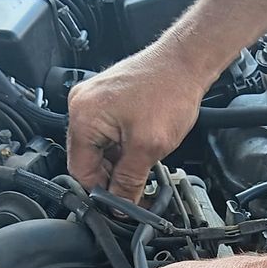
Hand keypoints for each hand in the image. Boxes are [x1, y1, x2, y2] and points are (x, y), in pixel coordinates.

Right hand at [67, 46, 208, 200]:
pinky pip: (107, 134)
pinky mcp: (107, 99)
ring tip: (143, 164)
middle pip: (88, 160)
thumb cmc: (169, 90)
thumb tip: (119, 205)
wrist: (186, 62)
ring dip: (119, 163)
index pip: (80, 171)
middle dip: (111, 177)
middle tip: (135, 189)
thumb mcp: (148, 148)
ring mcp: (94, 100)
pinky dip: (123, 147)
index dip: (102, 192)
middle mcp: (82, 106)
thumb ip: (129, 182)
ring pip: (100, 149)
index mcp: (83, 117)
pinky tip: (141, 149)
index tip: (120, 205)